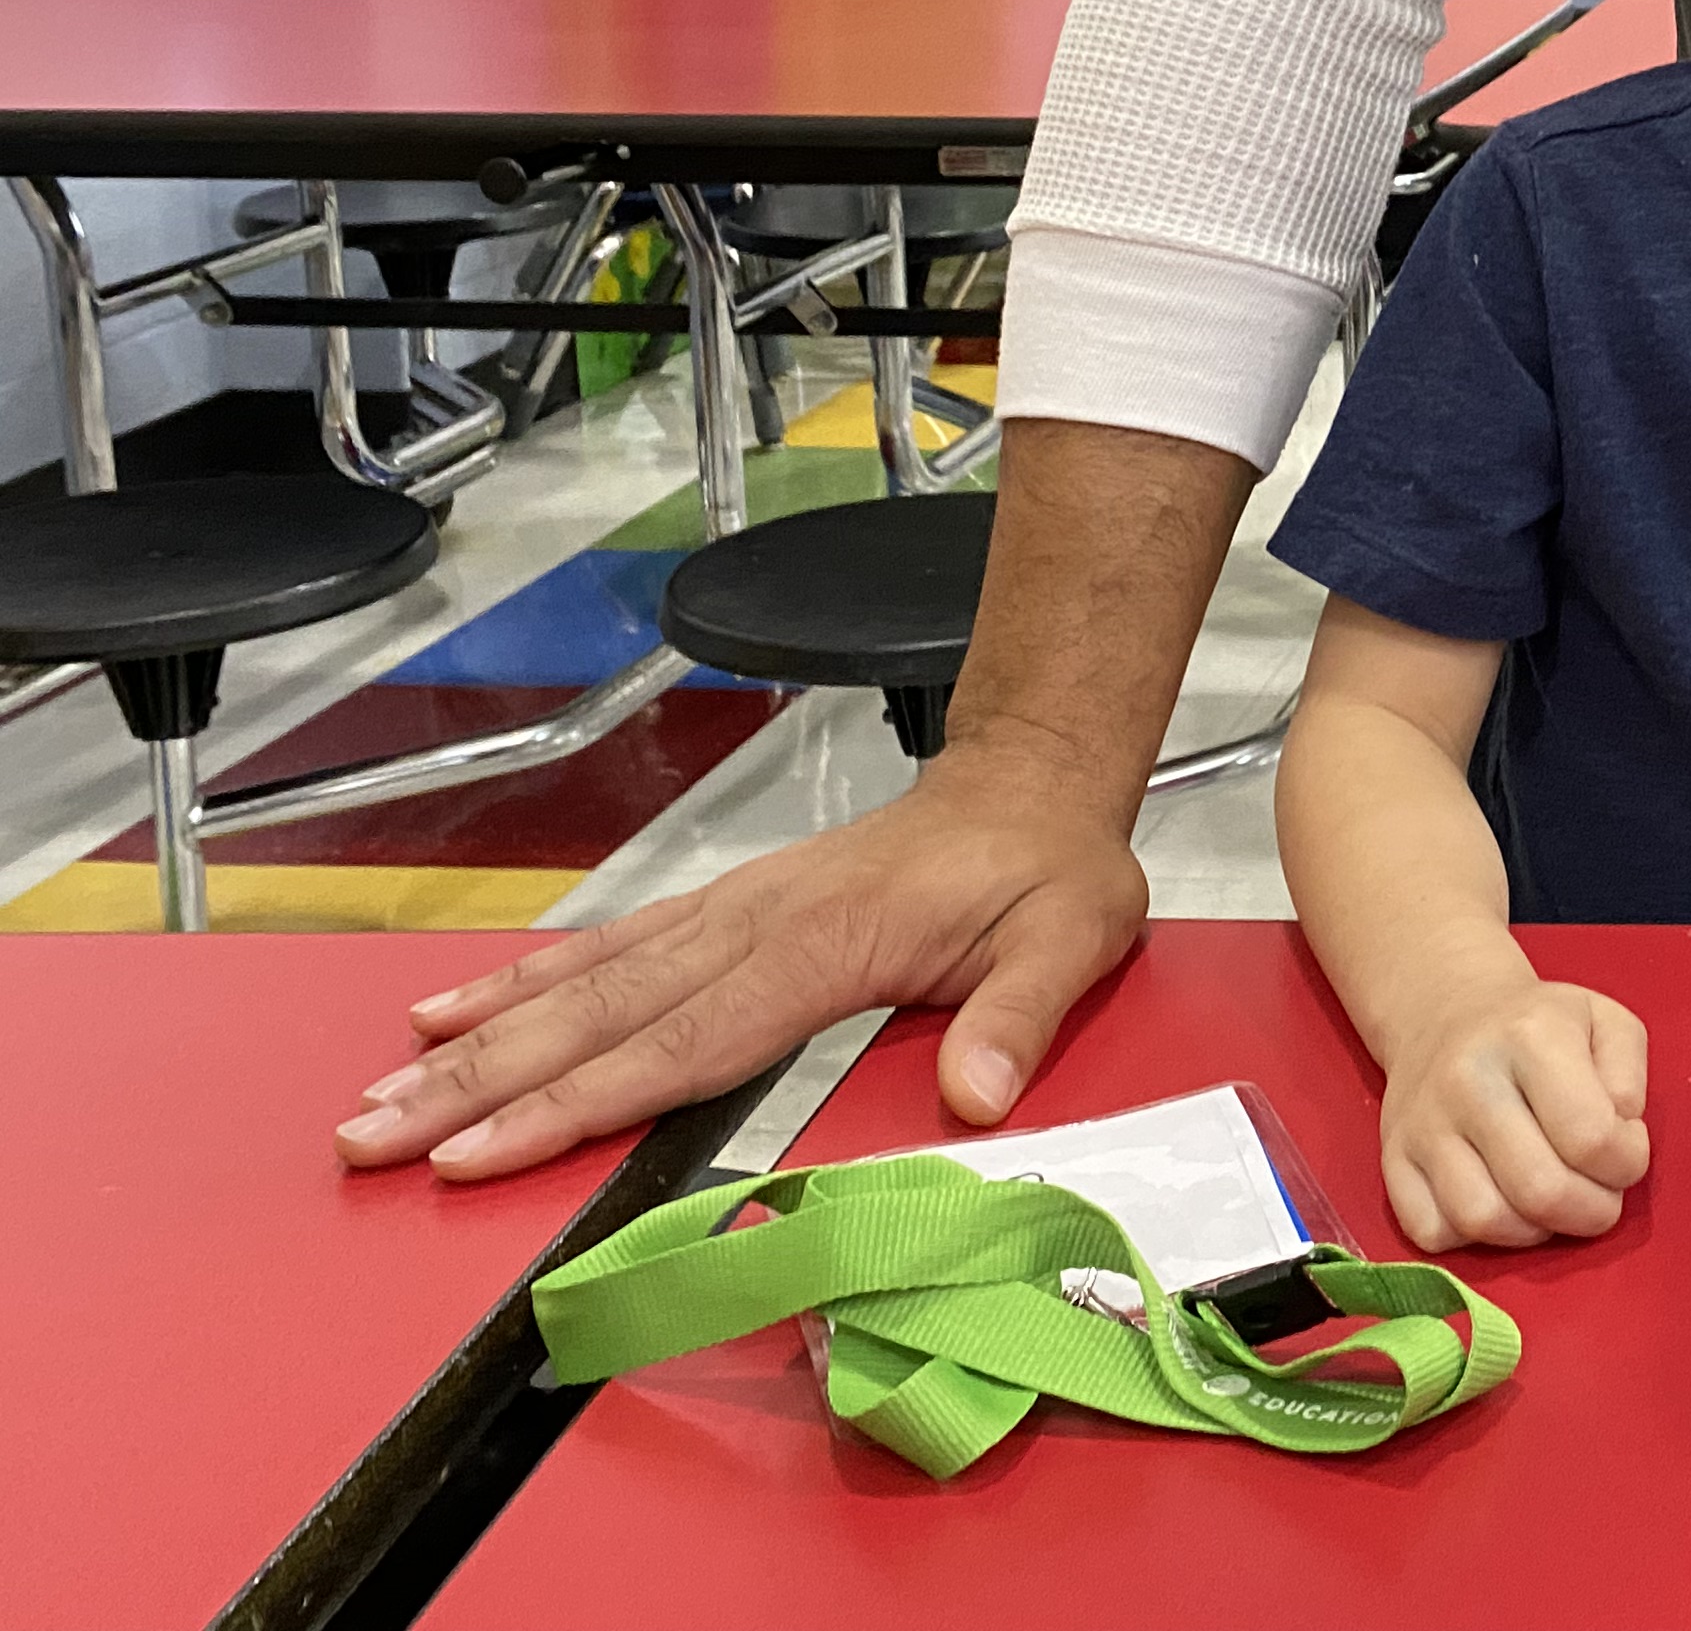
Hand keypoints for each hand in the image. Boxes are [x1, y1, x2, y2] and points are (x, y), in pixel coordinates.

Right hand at [335, 744, 1149, 1180]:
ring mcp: (730, 912)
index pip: (682, 1045)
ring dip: (480, 1039)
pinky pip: (611, 948)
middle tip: (372, 1134)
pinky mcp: (725, 907)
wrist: (1031, 784)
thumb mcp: (1072, 938)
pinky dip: (528, 982)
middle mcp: (753, 924)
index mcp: (823, 945)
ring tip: (383, 1086)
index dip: (574, 1103)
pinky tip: (459, 1014)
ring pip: (585, 982)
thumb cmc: (1046, 871)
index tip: (481, 1151)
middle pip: (599, 1017)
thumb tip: (981, 1093)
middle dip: (478, 1083)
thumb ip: (1022, 1016)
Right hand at [1372, 954, 1651, 1249]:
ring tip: (1550, 1202)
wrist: (1448, 1011)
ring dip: (1534, 1231)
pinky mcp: (1391, 1160)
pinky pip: (1432, 1234)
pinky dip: (1474, 1239)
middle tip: (1598, 1194)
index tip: (1624, 1152)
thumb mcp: (1606, 1022)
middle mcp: (1468, 1078)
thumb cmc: (1541, 1028)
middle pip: (1540, 1191)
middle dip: (1590, 1211)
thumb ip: (1629, 1077)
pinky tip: (1501, 1203)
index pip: (1591, 1137)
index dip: (1626, 1163)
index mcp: (1530, 1036)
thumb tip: (1618, 1134)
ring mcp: (1422, 1123)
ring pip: (1483, 1219)